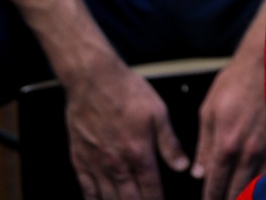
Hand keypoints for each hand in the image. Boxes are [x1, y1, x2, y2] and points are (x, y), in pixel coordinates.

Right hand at [64, 55, 188, 199]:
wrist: (93, 80)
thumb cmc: (127, 91)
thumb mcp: (158, 112)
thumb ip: (170, 143)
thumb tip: (183, 166)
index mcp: (139, 153)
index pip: (151, 191)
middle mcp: (117, 165)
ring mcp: (96, 165)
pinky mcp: (80, 160)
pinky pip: (86, 191)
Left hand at [191, 47, 265, 199]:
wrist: (264, 63)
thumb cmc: (236, 83)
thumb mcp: (208, 111)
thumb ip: (203, 147)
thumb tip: (198, 173)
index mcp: (227, 144)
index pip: (215, 185)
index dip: (210, 199)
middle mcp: (248, 152)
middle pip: (236, 193)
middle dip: (226, 199)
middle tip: (220, 199)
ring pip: (256, 188)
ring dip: (245, 195)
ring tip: (237, 196)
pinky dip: (264, 185)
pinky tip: (258, 186)